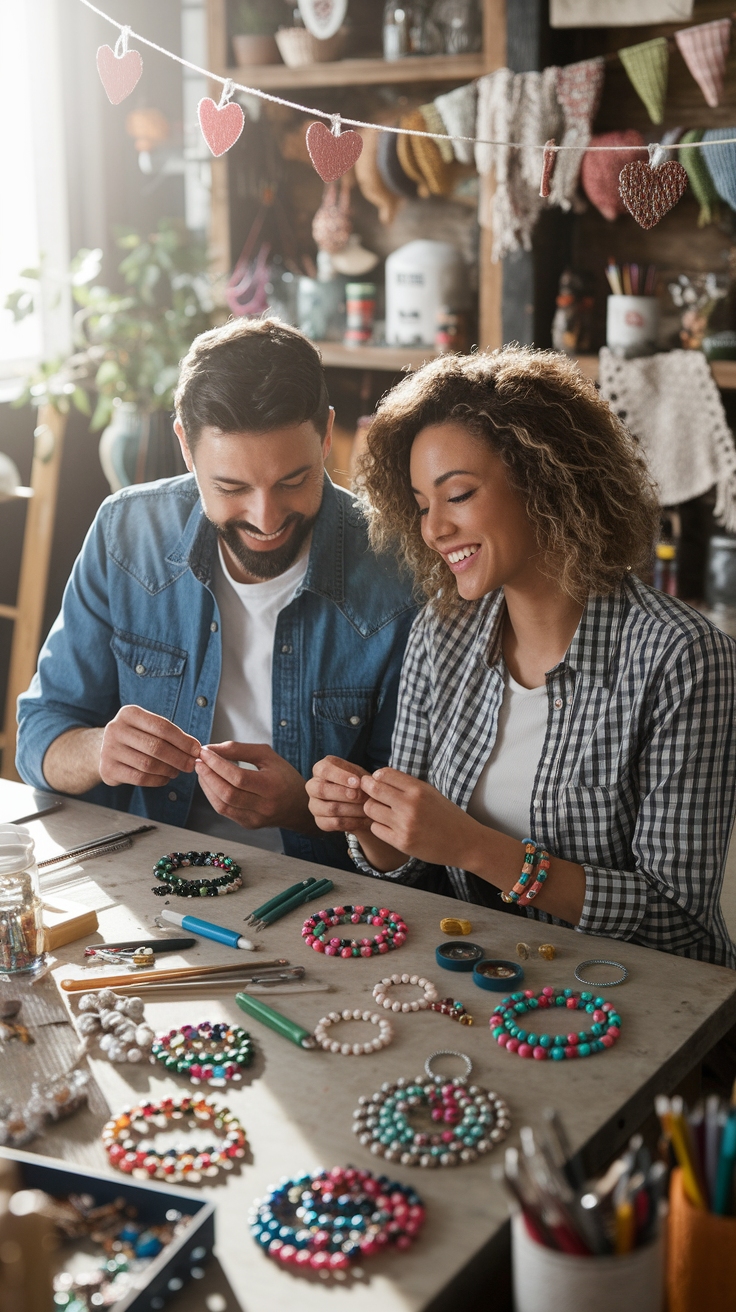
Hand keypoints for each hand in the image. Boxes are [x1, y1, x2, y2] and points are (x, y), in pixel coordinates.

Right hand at [99, 706, 199, 787]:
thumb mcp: (147, 726)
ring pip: (148, 764)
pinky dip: (157, 780)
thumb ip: (169, 734)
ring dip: (169, 770)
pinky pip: (139, 778)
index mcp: (129, 713)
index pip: (162, 727)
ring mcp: (109, 750)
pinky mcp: (107, 769)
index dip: (183, 740)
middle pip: (156, 746)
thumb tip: (196, 748)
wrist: (104, 749)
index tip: (197, 749)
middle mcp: (116, 729)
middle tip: (191, 765)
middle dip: (179, 758)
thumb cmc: (134, 737)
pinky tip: (165, 778)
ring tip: (177, 771)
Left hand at [195, 742, 314, 834]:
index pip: (238, 777)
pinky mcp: (248, 824)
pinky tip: (209, 783)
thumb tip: (211, 749)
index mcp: (272, 786)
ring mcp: (255, 819)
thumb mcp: (267, 756)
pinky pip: (224, 811)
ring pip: (222, 805)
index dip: (218, 764)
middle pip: (228, 793)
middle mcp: (264, 806)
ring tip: (201, 771)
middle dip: (208, 775)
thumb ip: (239, 749)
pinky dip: (212, 796)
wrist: (298, 806)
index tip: (205, 752)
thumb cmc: (284, 776)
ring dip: (207, 786)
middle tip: (198, 761)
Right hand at [306, 756, 372, 833]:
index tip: (358, 782)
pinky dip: (353, 822)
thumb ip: (361, 778)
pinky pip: (335, 823)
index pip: (324, 770)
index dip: (341, 776)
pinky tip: (365, 819)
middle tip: (363, 796)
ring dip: (353, 809)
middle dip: (344, 793)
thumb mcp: (361, 775)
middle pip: (321, 790)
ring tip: (368, 808)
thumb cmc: (360, 784)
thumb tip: (363, 783)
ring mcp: (314, 805)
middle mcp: (312, 786)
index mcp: (320, 769)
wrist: (361, 804)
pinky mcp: (320, 822)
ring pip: (330, 808)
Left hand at [360, 767, 481, 867]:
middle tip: (371, 793)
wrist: (464, 842)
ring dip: (373, 809)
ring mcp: (404, 825)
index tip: (377, 781)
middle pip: (373, 789)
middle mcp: (410, 805)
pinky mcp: (401, 842)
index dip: (376, 777)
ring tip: (383, 811)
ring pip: (370, 809)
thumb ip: (405, 785)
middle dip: (368, 790)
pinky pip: (375, 828)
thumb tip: (376, 778)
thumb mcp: (429, 792)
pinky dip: (379, 826)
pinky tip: (390, 826)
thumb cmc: (446, 815)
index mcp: (418, 789)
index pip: (383, 774)